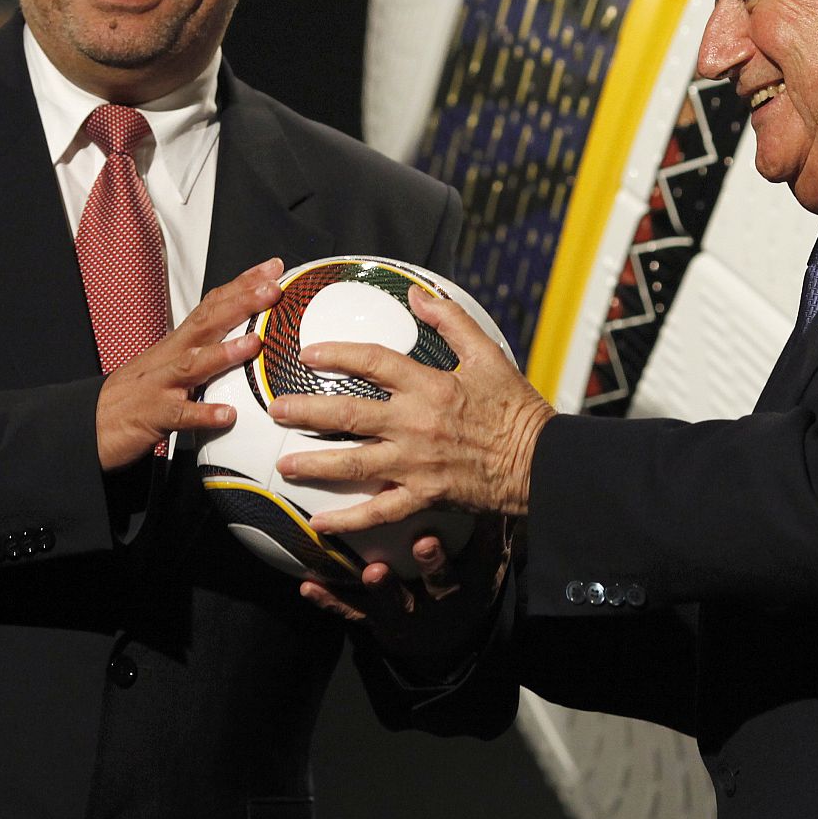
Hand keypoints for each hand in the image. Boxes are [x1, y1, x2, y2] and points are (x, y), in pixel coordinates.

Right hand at [94, 257, 281, 470]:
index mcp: (178, 342)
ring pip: (193, 363)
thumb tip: (245, 336)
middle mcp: (170, 356)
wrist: (89, 422)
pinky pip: (181, 415)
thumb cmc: (138, 393)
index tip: (272, 269)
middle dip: (241, 303)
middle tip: (272, 289)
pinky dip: (203, 413)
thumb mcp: (171, 362)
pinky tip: (226, 415)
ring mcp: (161, 384)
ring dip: (224, 352)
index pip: (213, 305)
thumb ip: (204, 348)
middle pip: (207, 323)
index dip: (242, 285)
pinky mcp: (153, 415)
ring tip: (255, 343)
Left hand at [270, 286, 553, 528]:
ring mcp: (416, 463)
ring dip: (315, 465)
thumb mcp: (487, 354)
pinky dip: (348, 520)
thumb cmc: (515, 406)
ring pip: (354, 465)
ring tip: (284, 465)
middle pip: (349, 414)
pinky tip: (320, 524)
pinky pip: (379, 511)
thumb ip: (450, 321)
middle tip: (277, 411)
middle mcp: (415, 423)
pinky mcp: (424, 495)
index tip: (309, 355)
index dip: (337, 354)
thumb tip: (416, 294)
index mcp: (429, 385)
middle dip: (307, 413)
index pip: (372, 362)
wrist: (540, 461)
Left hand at [300, 516, 510, 668]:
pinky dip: (330, 600)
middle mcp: (438, 602)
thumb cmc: (468, 581)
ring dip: (380, 588)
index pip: (467, 567)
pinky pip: (352, 612)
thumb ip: (493, 529)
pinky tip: (308, 586)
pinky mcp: (376, 621)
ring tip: (371, 571)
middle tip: (419, 546)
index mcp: (467, 583)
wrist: (449, 638)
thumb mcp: (489, 562)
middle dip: (429, 567)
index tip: (433, 537)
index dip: (455, 555)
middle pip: (436, 586)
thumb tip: (501, 491)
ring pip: (391, 602)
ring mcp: (405, 614)